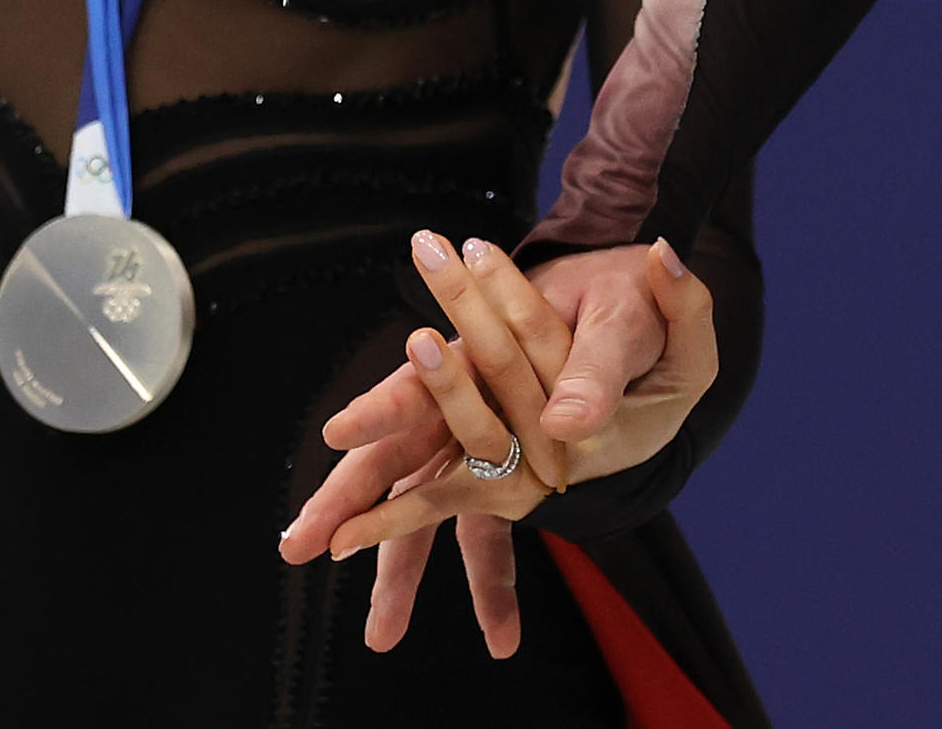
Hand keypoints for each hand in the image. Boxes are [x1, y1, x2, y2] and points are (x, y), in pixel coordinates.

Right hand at [278, 235, 719, 656]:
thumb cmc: (622, 303)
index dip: (381, 407)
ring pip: (422, 513)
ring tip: (381, 635)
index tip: (341, 432)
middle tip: (300, 545)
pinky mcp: (508, 479)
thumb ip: (595, 364)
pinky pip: (492, 538)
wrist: (641, 310)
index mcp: (475, 357)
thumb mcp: (622, 322)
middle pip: (392, 459)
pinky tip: (503, 637)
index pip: (417, 383)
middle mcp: (461, 407)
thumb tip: (569, 424)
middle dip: (345, 502)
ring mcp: (477, 448)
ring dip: (397, 569)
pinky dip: (495, 585)